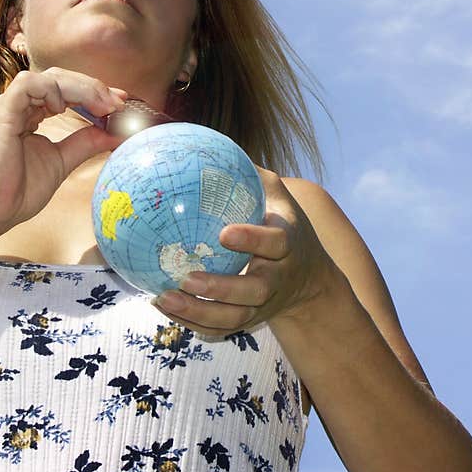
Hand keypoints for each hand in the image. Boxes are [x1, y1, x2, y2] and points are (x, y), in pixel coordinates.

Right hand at [0, 67, 128, 239]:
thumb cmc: (17, 192)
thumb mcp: (62, 161)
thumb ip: (86, 142)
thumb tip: (117, 132)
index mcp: (27, 114)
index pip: (63, 89)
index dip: (92, 92)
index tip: (119, 103)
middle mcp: (15, 105)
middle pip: (58, 77)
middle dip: (92, 86)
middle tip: (117, 103)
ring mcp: (5, 106)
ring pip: (46, 77)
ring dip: (79, 87)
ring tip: (101, 106)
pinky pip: (27, 85)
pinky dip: (52, 90)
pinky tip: (64, 108)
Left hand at [150, 167, 335, 334]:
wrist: (308, 280)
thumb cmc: (282, 224)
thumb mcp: (277, 195)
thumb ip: (249, 173)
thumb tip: (206, 143)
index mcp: (287, 244)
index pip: (276, 243)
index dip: (253, 240)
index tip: (225, 233)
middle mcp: (276, 279)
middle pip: (254, 291)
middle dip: (221, 288)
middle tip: (186, 277)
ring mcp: (262, 305)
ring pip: (233, 317)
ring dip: (199, 312)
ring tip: (164, 298)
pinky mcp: (248, 321)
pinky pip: (220, 328)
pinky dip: (193, 323)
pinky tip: (162, 306)